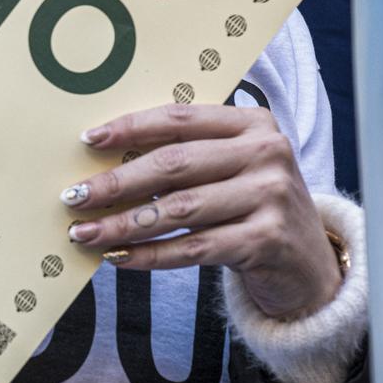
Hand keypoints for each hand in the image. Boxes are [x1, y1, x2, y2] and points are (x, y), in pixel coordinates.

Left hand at [61, 101, 341, 319]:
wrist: (308, 264)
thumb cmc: (254, 208)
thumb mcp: (232, 169)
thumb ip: (187, 156)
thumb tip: (105, 160)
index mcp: (253, 123)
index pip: (180, 118)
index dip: (130, 128)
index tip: (88, 141)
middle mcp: (266, 152)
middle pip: (175, 163)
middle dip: (117, 182)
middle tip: (73, 196)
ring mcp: (270, 196)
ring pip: (179, 209)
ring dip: (124, 223)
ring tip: (85, 232)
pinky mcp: (267, 240)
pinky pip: (194, 248)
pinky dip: (150, 255)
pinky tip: (118, 257)